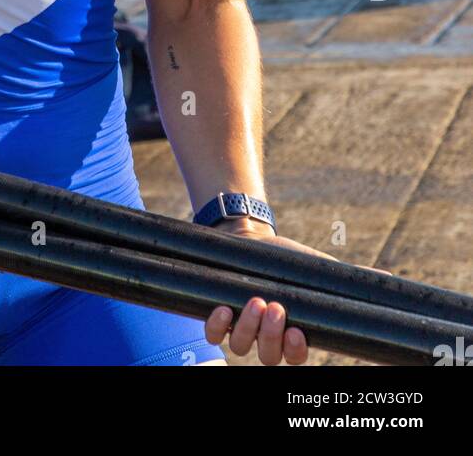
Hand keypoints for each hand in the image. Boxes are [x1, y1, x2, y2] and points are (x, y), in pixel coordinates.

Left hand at [204, 223, 383, 365]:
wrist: (253, 242)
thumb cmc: (289, 263)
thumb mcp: (318, 270)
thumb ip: (346, 280)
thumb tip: (385, 277)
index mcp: (292, 333)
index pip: (295, 356)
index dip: (295, 350)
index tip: (298, 332)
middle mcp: (266, 337)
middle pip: (269, 356)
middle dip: (272, 336)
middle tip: (276, 307)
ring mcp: (241, 327)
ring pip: (242, 347)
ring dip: (247, 328)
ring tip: (255, 301)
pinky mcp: (219, 313)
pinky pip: (214, 332)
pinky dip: (216, 324)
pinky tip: (223, 308)